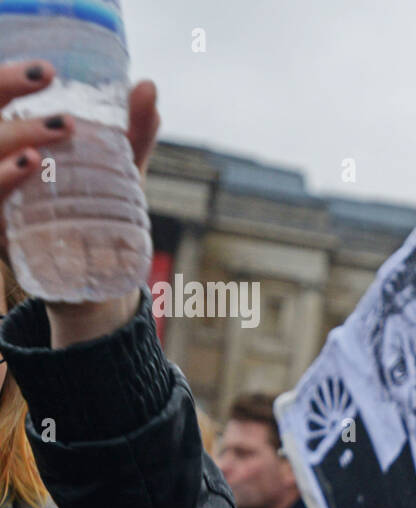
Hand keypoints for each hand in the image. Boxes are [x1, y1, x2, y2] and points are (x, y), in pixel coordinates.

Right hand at [1, 63, 159, 340]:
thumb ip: (134, 132)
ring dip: (10, 146)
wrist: (93, 273)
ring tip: (47, 143)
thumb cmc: (99, 209)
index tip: (47, 71)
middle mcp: (0, 163)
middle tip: (56, 98)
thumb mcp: (118, 170)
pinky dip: (3, 180)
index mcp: (15, 140)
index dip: (8, 79)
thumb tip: (147, 85)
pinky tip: (28, 167)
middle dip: (8, 99)